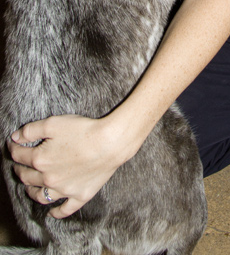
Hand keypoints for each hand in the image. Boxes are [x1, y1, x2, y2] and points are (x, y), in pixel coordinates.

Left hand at [7, 115, 122, 217]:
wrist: (110, 143)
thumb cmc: (83, 130)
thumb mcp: (54, 123)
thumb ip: (31, 130)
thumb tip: (15, 138)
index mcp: (40, 159)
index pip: (19, 156)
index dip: (14, 149)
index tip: (13, 144)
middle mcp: (48, 178)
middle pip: (27, 177)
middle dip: (20, 169)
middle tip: (19, 165)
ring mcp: (64, 190)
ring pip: (41, 196)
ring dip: (31, 191)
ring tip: (29, 186)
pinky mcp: (79, 196)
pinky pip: (64, 210)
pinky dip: (56, 213)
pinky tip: (51, 213)